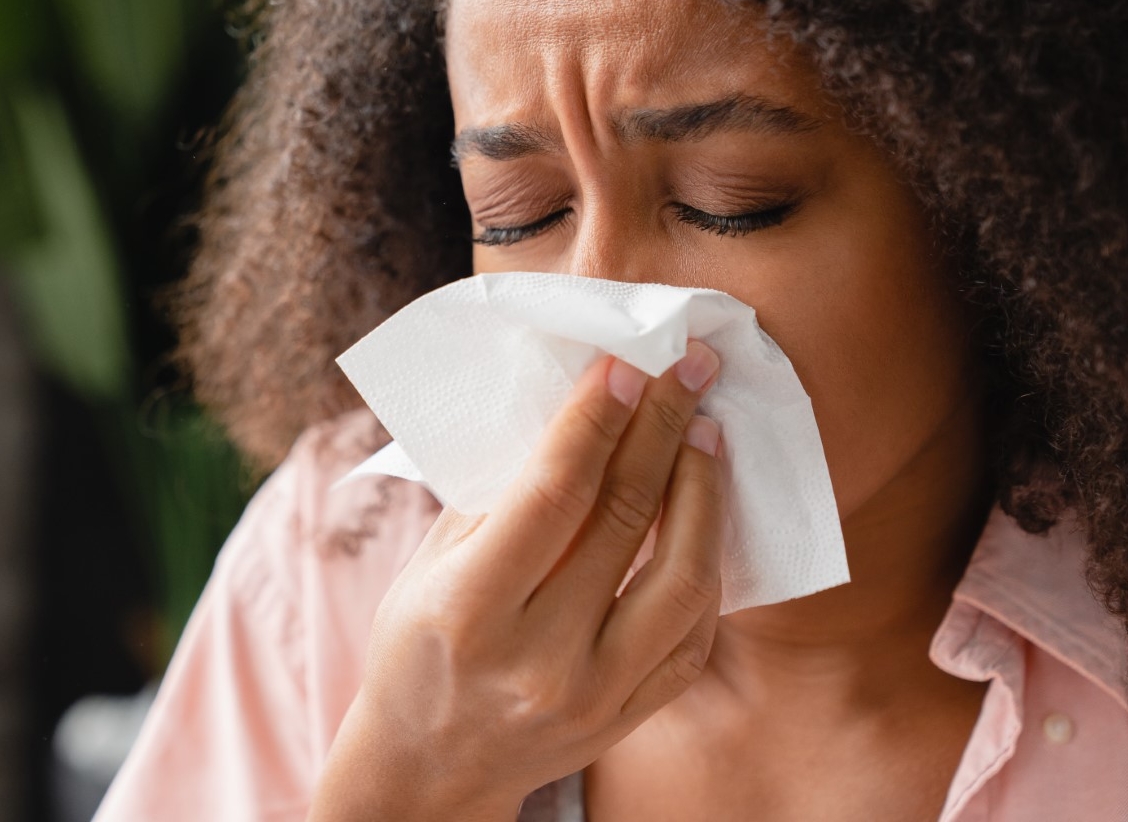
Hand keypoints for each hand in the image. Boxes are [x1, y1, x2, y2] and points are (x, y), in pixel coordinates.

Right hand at [309, 342, 725, 820]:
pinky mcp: (630, 716)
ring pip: (683, 577)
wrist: (428, 765)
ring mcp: (594, 694)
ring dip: (703, 490)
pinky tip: (703, 511)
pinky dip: (708, 563)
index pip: (553, 494)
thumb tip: (570, 408)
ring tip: (704, 430)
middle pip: (624, 519)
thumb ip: (495, 496)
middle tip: (686, 367)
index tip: (626, 362)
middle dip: (661, 426)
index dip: (595, 419)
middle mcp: (538, 658)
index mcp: (470, 608)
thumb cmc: (418, 646)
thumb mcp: (428, 566)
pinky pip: (695, 632)